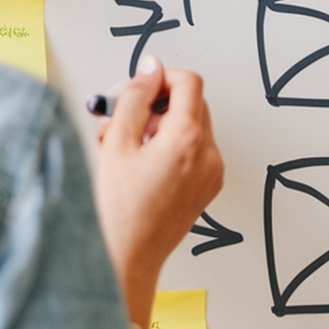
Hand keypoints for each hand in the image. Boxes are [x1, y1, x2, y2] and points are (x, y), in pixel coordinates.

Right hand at [93, 57, 223, 328]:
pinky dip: (169, 147)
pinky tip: (138, 164)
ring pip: (190, 128)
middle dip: (155, 103)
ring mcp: (211, 173)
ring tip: (123, 146)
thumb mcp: (117, 143)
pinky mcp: (206, 188)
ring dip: (159, 126)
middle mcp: (208, 155)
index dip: (160, 77)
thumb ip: (135, 98)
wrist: (128, 259)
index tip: (137, 86)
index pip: (189, 83)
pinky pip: (193, 152)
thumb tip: (149, 69)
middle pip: (191, 104)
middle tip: (121, 116)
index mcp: (188, 139)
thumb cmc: (119, 212)